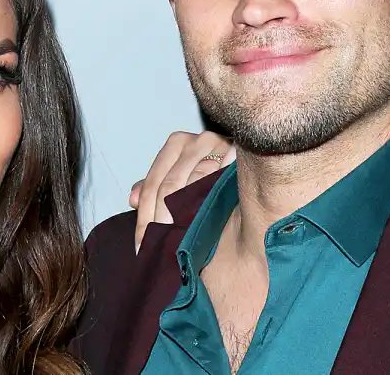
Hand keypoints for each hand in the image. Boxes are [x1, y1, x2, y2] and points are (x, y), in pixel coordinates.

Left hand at [131, 131, 234, 252]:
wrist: (258, 160)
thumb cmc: (214, 171)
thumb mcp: (180, 178)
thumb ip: (154, 188)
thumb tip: (132, 199)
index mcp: (177, 143)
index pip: (154, 184)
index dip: (144, 218)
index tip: (141, 246)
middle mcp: (197, 141)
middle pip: (169, 187)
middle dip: (160, 222)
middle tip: (159, 249)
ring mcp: (220, 146)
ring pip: (192, 188)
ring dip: (183, 220)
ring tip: (178, 244)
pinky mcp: (239, 157)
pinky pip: (218, 186)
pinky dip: (209, 208)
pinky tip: (203, 228)